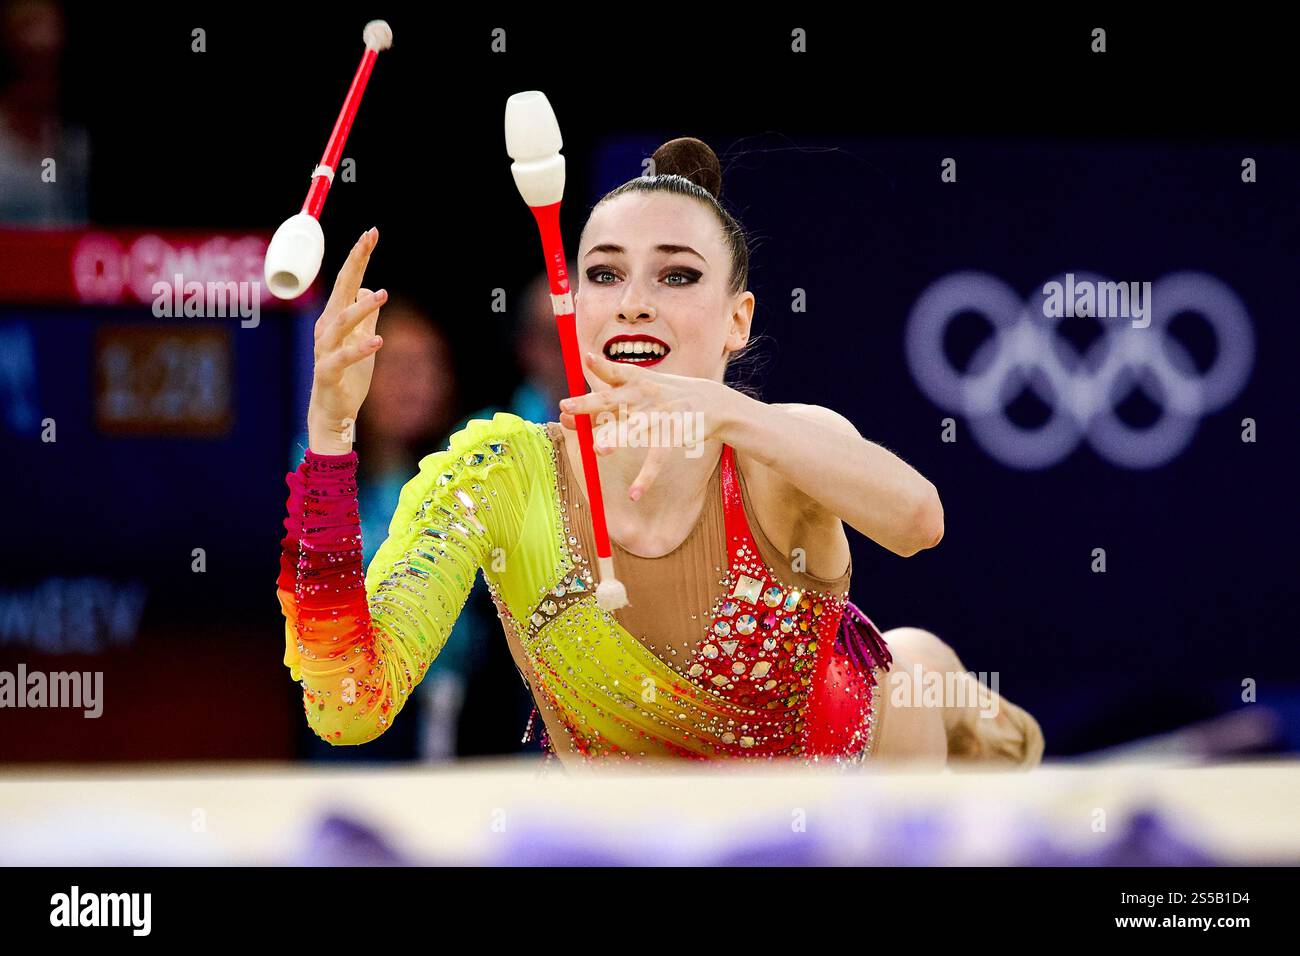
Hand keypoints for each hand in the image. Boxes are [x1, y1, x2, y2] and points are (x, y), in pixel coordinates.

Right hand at [307, 227, 386, 453]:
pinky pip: (343, 358)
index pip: (348, 280)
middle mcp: (327, 328)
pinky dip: (360, 349)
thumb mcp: (363, 340)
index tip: (371, 232)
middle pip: (340, 290)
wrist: (333, 412)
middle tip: (367, 240)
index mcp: (335, 318)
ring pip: (340, 322)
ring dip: (361, 308)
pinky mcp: (328, 372)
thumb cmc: (347, 376)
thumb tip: (369, 289)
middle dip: (354, 263)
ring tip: (382, 295)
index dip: (359, 257)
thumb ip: (365, 316)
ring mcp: (325, 349)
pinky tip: (379, 340)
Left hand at [558, 350, 729, 499]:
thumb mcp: (642, 386)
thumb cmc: (668, 394)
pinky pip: (656, 459)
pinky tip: (634, 494)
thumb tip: (567, 411)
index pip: (614, 372)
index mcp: (636, 380)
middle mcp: (644, 395)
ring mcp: (659, 416)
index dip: (600, 367)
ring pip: (633, 429)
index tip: (586, 360)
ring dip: (616, 438)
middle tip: (566, 405)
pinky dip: (646, 477)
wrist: (714, 402)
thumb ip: (609, 395)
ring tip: (599, 450)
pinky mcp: (672, 435)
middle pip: (611, 400)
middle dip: (588, 403)